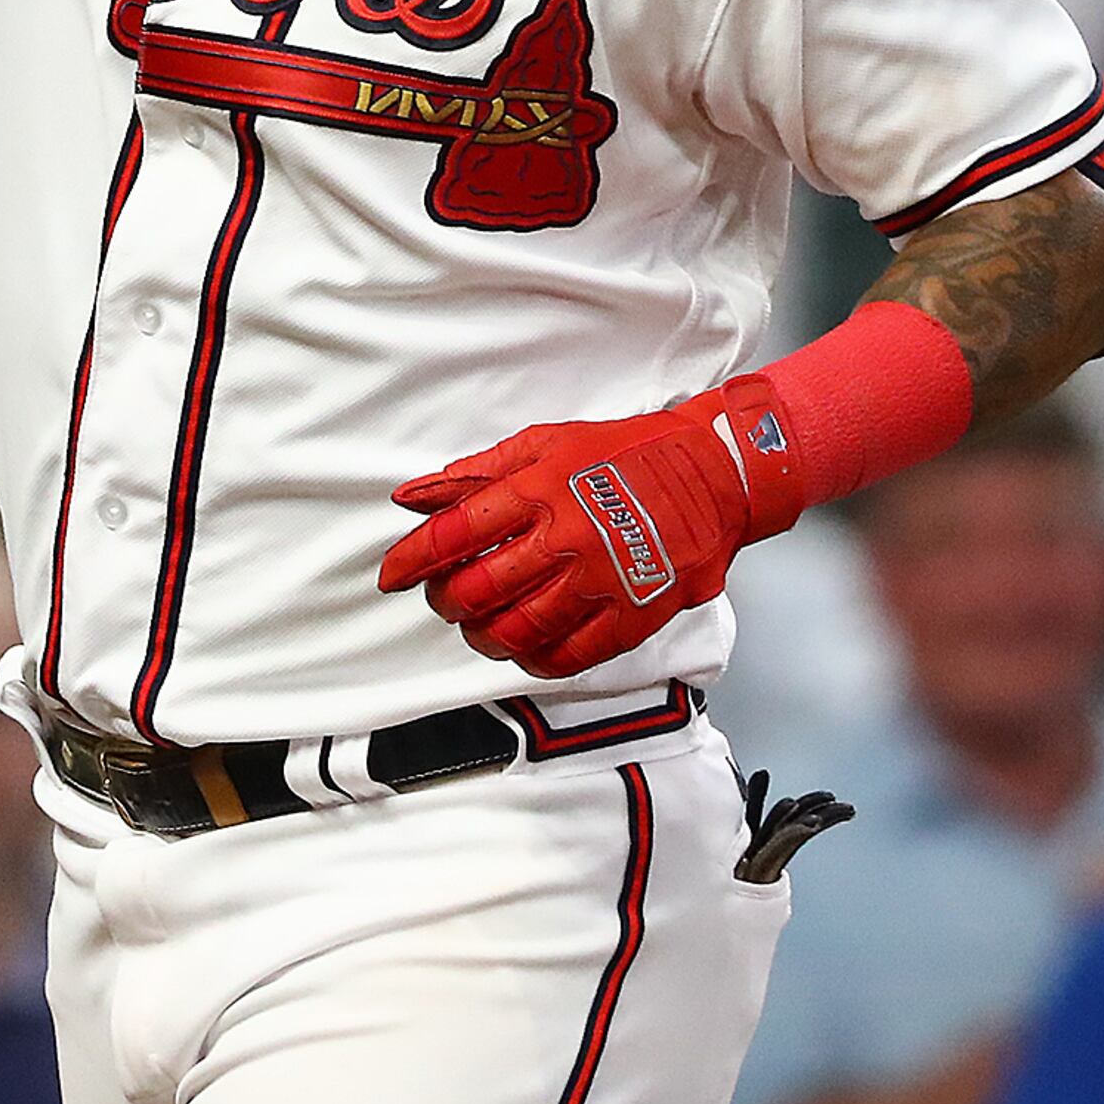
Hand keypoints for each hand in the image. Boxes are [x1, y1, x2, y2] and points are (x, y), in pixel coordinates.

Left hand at [380, 392, 806, 678]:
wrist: (712, 475)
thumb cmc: (623, 454)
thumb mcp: (545, 442)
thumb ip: (478, 472)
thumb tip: (413, 494)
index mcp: (538, 490)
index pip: (454, 533)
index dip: (413, 559)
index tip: (392, 574)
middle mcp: (564, 538)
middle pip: (479, 588)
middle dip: (447, 601)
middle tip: (445, 599)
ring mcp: (599, 581)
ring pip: (519, 629)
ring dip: (485, 636)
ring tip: (480, 627)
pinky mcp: (631, 615)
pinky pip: (570, 655)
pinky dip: (537, 661)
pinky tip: (526, 650)